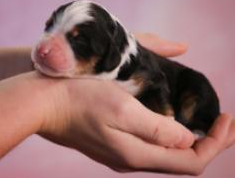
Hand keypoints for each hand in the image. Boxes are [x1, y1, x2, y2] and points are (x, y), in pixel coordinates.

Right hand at [36, 33, 234, 173]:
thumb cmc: (80, 99)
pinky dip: (170, 137)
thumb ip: (157, 129)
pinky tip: (172, 123)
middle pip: (182, 161)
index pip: (192, 161)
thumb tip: (186, 138)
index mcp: (137, 154)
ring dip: (190, 140)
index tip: (227, 118)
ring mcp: (121, 154)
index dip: (216, 143)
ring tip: (204, 122)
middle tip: (225, 121)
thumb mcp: (122, 108)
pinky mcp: (113, 143)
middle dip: (209, 143)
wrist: (45, 104)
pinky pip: (151, 147)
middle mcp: (132, 160)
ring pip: (167, 155)